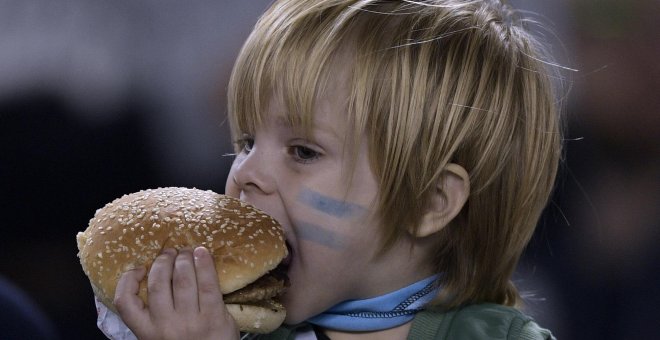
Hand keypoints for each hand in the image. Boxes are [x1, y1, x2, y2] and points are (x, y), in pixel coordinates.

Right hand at [114, 247, 238, 339]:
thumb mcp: (160, 337)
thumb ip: (155, 314)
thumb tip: (154, 276)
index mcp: (147, 332)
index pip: (125, 303)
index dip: (128, 280)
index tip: (139, 269)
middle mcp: (165, 327)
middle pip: (158, 283)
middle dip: (163, 261)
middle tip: (170, 252)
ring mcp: (190, 322)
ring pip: (182, 279)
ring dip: (184, 259)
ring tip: (186, 252)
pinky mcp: (214, 318)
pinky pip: (208, 285)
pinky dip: (205, 264)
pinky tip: (202, 253)